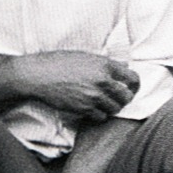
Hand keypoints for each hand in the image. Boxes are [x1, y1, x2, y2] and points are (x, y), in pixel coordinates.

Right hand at [8, 51, 139, 118]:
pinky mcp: (84, 109)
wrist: (38, 75)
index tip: (131, 89)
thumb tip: (123, 67)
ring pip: (115, 109)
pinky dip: (99, 114)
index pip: (132, 78)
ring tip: (103, 103)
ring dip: (111, 107)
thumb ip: (105, 63)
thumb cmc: (59, 62)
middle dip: (124, 99)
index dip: (135, 86)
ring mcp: (94, 96)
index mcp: (105, 65)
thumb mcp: (85, 56)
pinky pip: (101, 117)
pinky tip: (91, 108)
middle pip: (126, 97)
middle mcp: (102, 81)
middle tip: (117, 98)